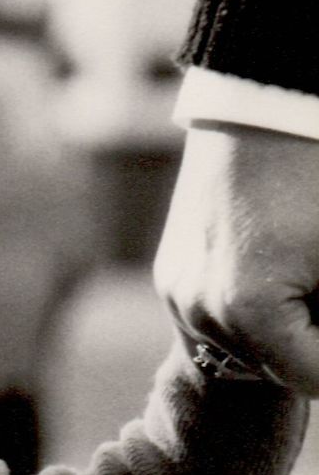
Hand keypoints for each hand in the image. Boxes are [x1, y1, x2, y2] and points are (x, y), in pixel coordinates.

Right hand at [154, 121, 318, 394]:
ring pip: (241, 348)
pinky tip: (282, 276)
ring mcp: (176, 294)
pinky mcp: (170, 274)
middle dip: (313, 346)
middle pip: (273, 368)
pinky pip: (215, 317)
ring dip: (283, 334)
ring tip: (308, 285)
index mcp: (245, 308)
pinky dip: (252, 313)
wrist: (270, 99)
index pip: (312, 376)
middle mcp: (197, 310)